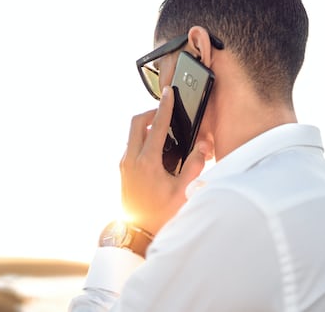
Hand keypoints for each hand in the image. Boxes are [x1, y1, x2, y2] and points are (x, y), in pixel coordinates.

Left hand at [120, 86, 210, 235]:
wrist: (138, 232)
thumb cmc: (160, 214)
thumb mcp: (183, 191)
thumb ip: (195, 166)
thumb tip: (202, 146)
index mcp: (146, 162)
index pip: (156, 126)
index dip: (164, 107)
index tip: (169, 93)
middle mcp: (131, 159)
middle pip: (136, 123)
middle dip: (150, 113)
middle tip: (165, 113)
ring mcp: (124, 164)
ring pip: (132, 133)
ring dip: (146, 126)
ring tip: (164, 132)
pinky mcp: (123, 169)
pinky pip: (131, 145)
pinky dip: (142, 139)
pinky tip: (157, 149)